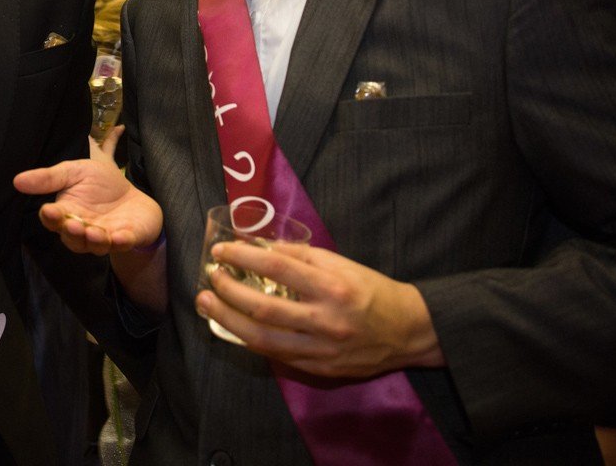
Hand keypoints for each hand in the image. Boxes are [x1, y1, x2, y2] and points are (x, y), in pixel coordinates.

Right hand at [13, 130, 161, 255]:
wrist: (133, 196)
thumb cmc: (99, 184)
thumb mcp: (74, 172)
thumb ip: (48, 178)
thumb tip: (16, 180)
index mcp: (66, 213)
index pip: (52, 220)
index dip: (50, 217)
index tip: (48, 211)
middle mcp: (82, 230)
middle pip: (72, 238)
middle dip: (71, 232)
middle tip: (72, 224)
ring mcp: (104, 237)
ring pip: (94, 245)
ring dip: (94, 240)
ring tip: (94, 232)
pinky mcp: (126, 239)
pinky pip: (121, 244)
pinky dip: (120, 242)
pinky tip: (119, 236)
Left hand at [196, 242, 444, 378]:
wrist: (408, 332)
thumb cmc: (371, 291)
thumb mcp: (341, 264)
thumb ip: (300, 255)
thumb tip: (258, 246)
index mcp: (332, 288)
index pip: (277, 268)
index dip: (243, 257)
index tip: (221, 251)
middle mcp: (325, 321)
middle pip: (262, 309)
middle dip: (227, 292)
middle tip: (209, 278)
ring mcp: (321, 350)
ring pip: (262, 339)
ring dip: (227, 320)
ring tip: (207, 303)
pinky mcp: (319, 369)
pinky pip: (275, 355)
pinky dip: (249, 340)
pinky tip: (231, 326)